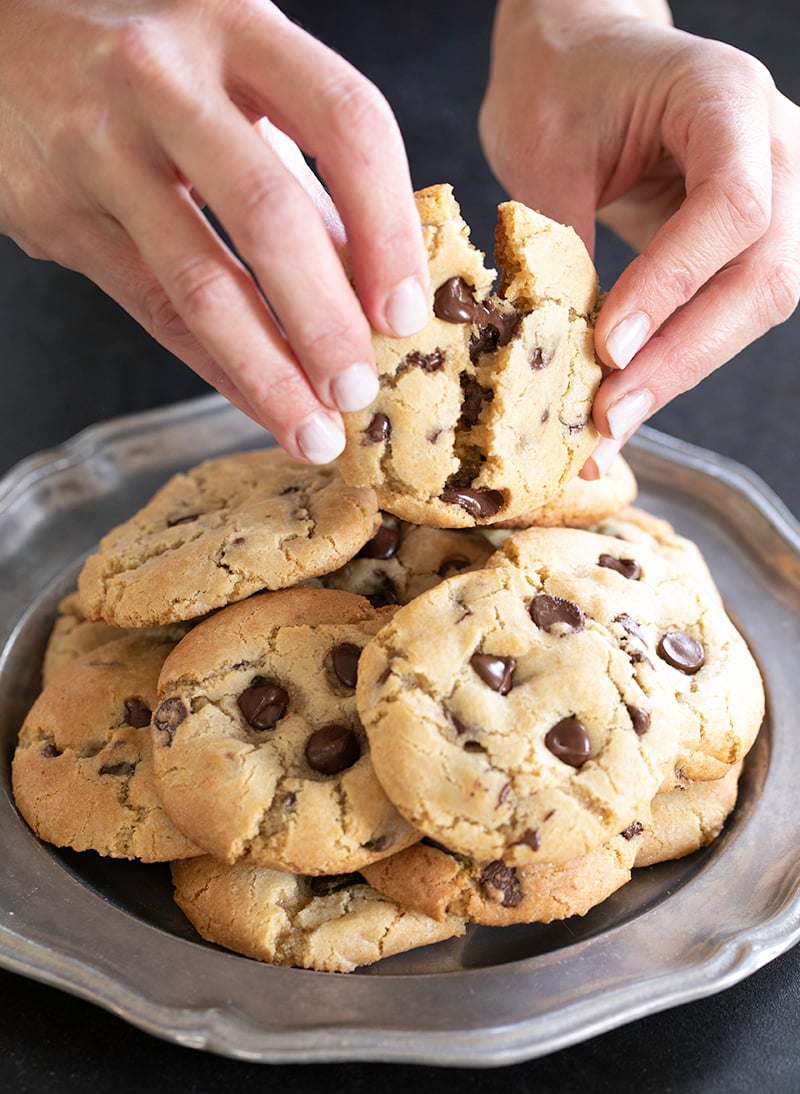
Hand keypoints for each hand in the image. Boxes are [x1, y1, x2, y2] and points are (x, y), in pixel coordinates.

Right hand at [0, 0, 429, 461]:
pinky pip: (151, 306)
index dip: (388, 229)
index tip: (408, 312)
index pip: (347, 124)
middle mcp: (166, 78)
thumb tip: (373, 272)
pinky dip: (213, 367)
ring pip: (200, 281)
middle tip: (359, 392)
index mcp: (237, 25)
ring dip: (268, 372)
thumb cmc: (139, 53)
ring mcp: (100, 144)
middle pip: (269, 215)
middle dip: (326, 323)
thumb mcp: (231, 71)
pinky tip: (255, 403)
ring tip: (314, 431)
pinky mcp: (55, 210)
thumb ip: (301, 163)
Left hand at [480, 0, 799, 475]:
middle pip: (765, 273)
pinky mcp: (750, 240)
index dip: (674, 285)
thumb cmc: (561, 84)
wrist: (584, 56)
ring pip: (759, 303)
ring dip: (683, 371)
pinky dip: (680, 358)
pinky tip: (629, 397)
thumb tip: (557, 353)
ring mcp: (775, 195)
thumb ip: (561, 241)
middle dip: (682, 356)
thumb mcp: (543, 147)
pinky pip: (730, 309)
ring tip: (611, 424)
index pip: (733, 206)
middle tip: (610, 416)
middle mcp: (774, 148)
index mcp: (725, 99)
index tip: (609, 346)